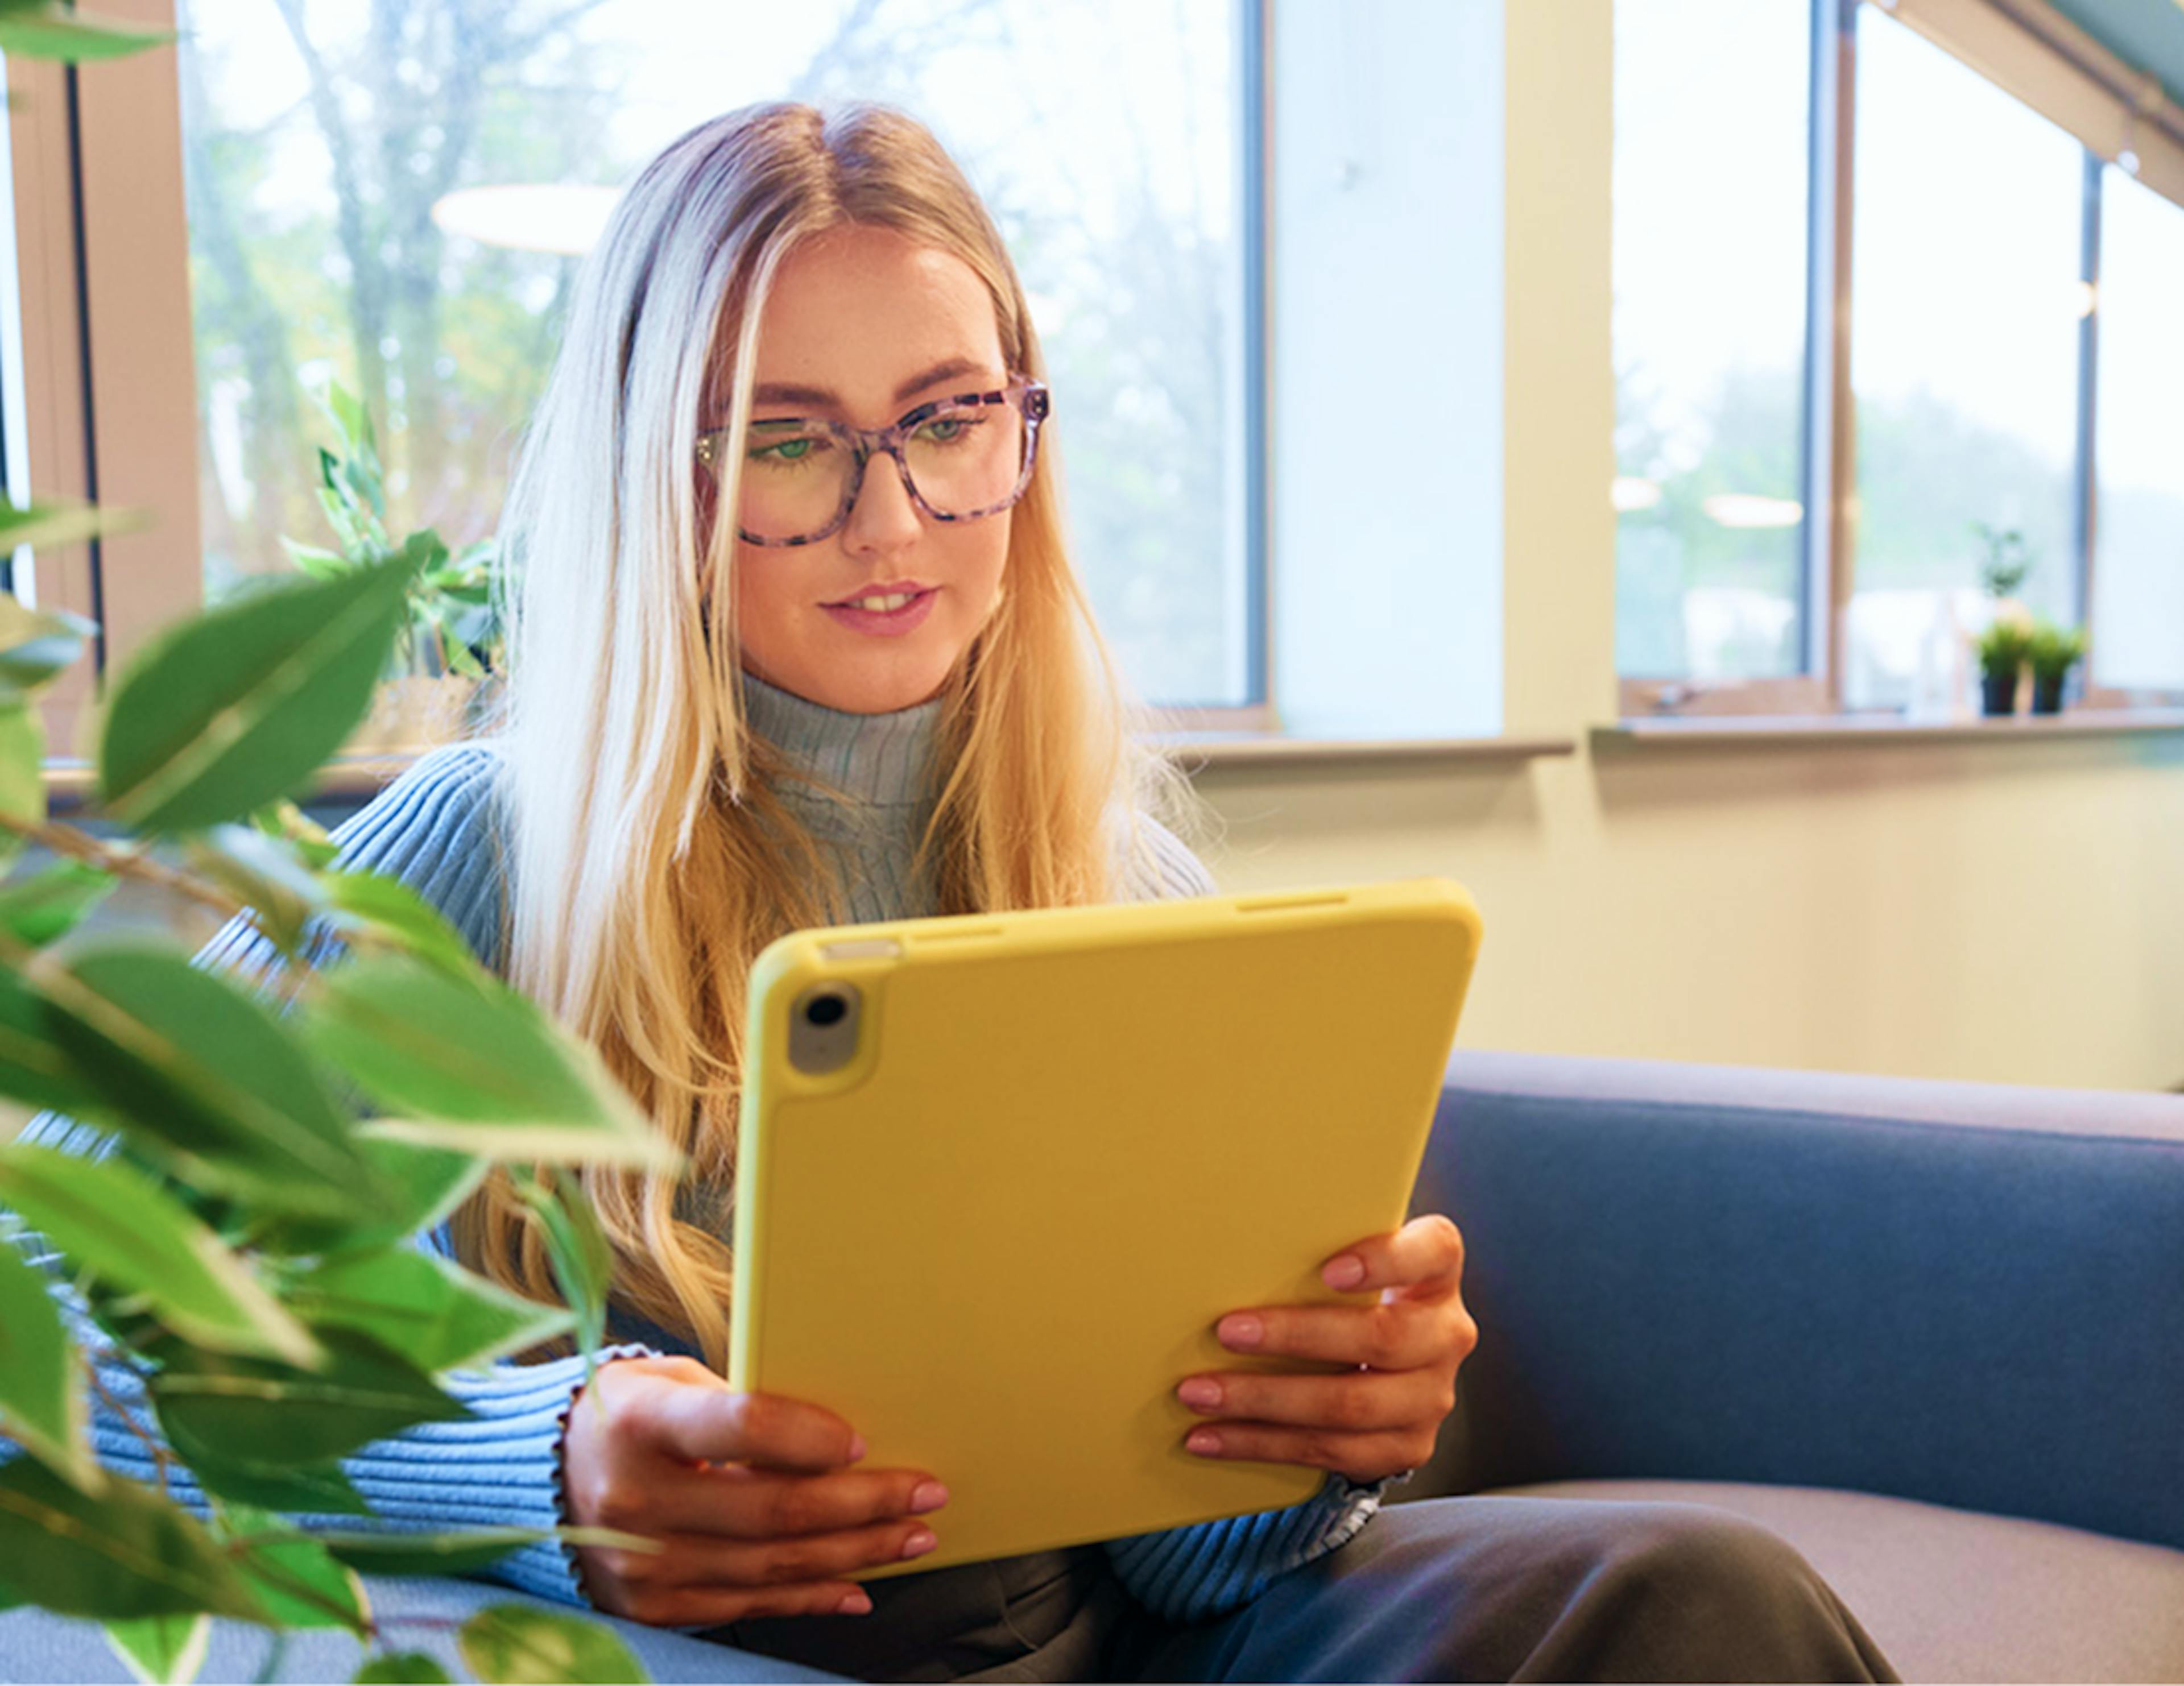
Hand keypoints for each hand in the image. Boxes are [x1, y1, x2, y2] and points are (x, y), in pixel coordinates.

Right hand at [561, 1355, 948, 1626]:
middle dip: (865, 1503)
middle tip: (925, 1492)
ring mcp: (642, 1563)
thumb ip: (736, 1403)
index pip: (743, 1426)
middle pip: (775, 1508)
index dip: (810, 1436)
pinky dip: (809, 1597)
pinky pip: (747, 1606)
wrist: (532, 1481)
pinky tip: (856, 1585)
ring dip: (855, 1553)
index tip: (864, 1440)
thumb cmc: (622, 1412)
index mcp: (641, 1422)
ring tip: (911, 1535)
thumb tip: (830, 1433)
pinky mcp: (650, 1605)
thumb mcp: (667, 1380)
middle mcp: (635, 1499)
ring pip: (773, 1565)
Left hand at [1174, 1214, 1476, 1484]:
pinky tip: (1210, 1436)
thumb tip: (1222, 1243)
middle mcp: (1446, 1334)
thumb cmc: (1351, 1294)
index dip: (1386, 1260)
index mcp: (1435, 1273)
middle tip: (1226, 1331)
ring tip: (1199, 1393)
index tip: (1328, 1270)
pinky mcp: (1406, 1446)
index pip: (1434, 1251)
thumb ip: (1315, 1250)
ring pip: (1349, 1405)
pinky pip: (1329, 1452)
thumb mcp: (1350, 1261)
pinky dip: (1260, 1443)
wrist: (1392, 1364)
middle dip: (1295, 1337)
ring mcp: (1431, 1397)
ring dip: (1263, 1401)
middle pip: (1380, 1337)